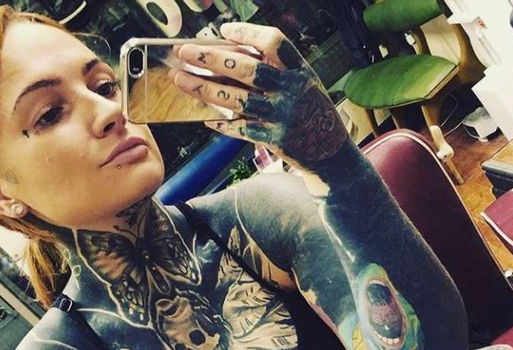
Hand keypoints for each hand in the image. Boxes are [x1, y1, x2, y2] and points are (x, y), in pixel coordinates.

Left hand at [170, 23, 348, 172]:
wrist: (331, 154)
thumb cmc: (313, 114)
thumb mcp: (305, 84)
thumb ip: (277, 71)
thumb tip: (231, 57)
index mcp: (300, 70)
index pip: (273, 42)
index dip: (247, 34)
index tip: (223, 31)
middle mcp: (292, 90)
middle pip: (247, 69)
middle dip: (212, 59)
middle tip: (184, 52)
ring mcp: (283, 117)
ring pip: (237, 100)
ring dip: (205, 89)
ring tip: (181, 80)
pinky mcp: (275, 140)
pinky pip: (241, 129)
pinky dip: (223, 124)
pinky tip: (206, 119)